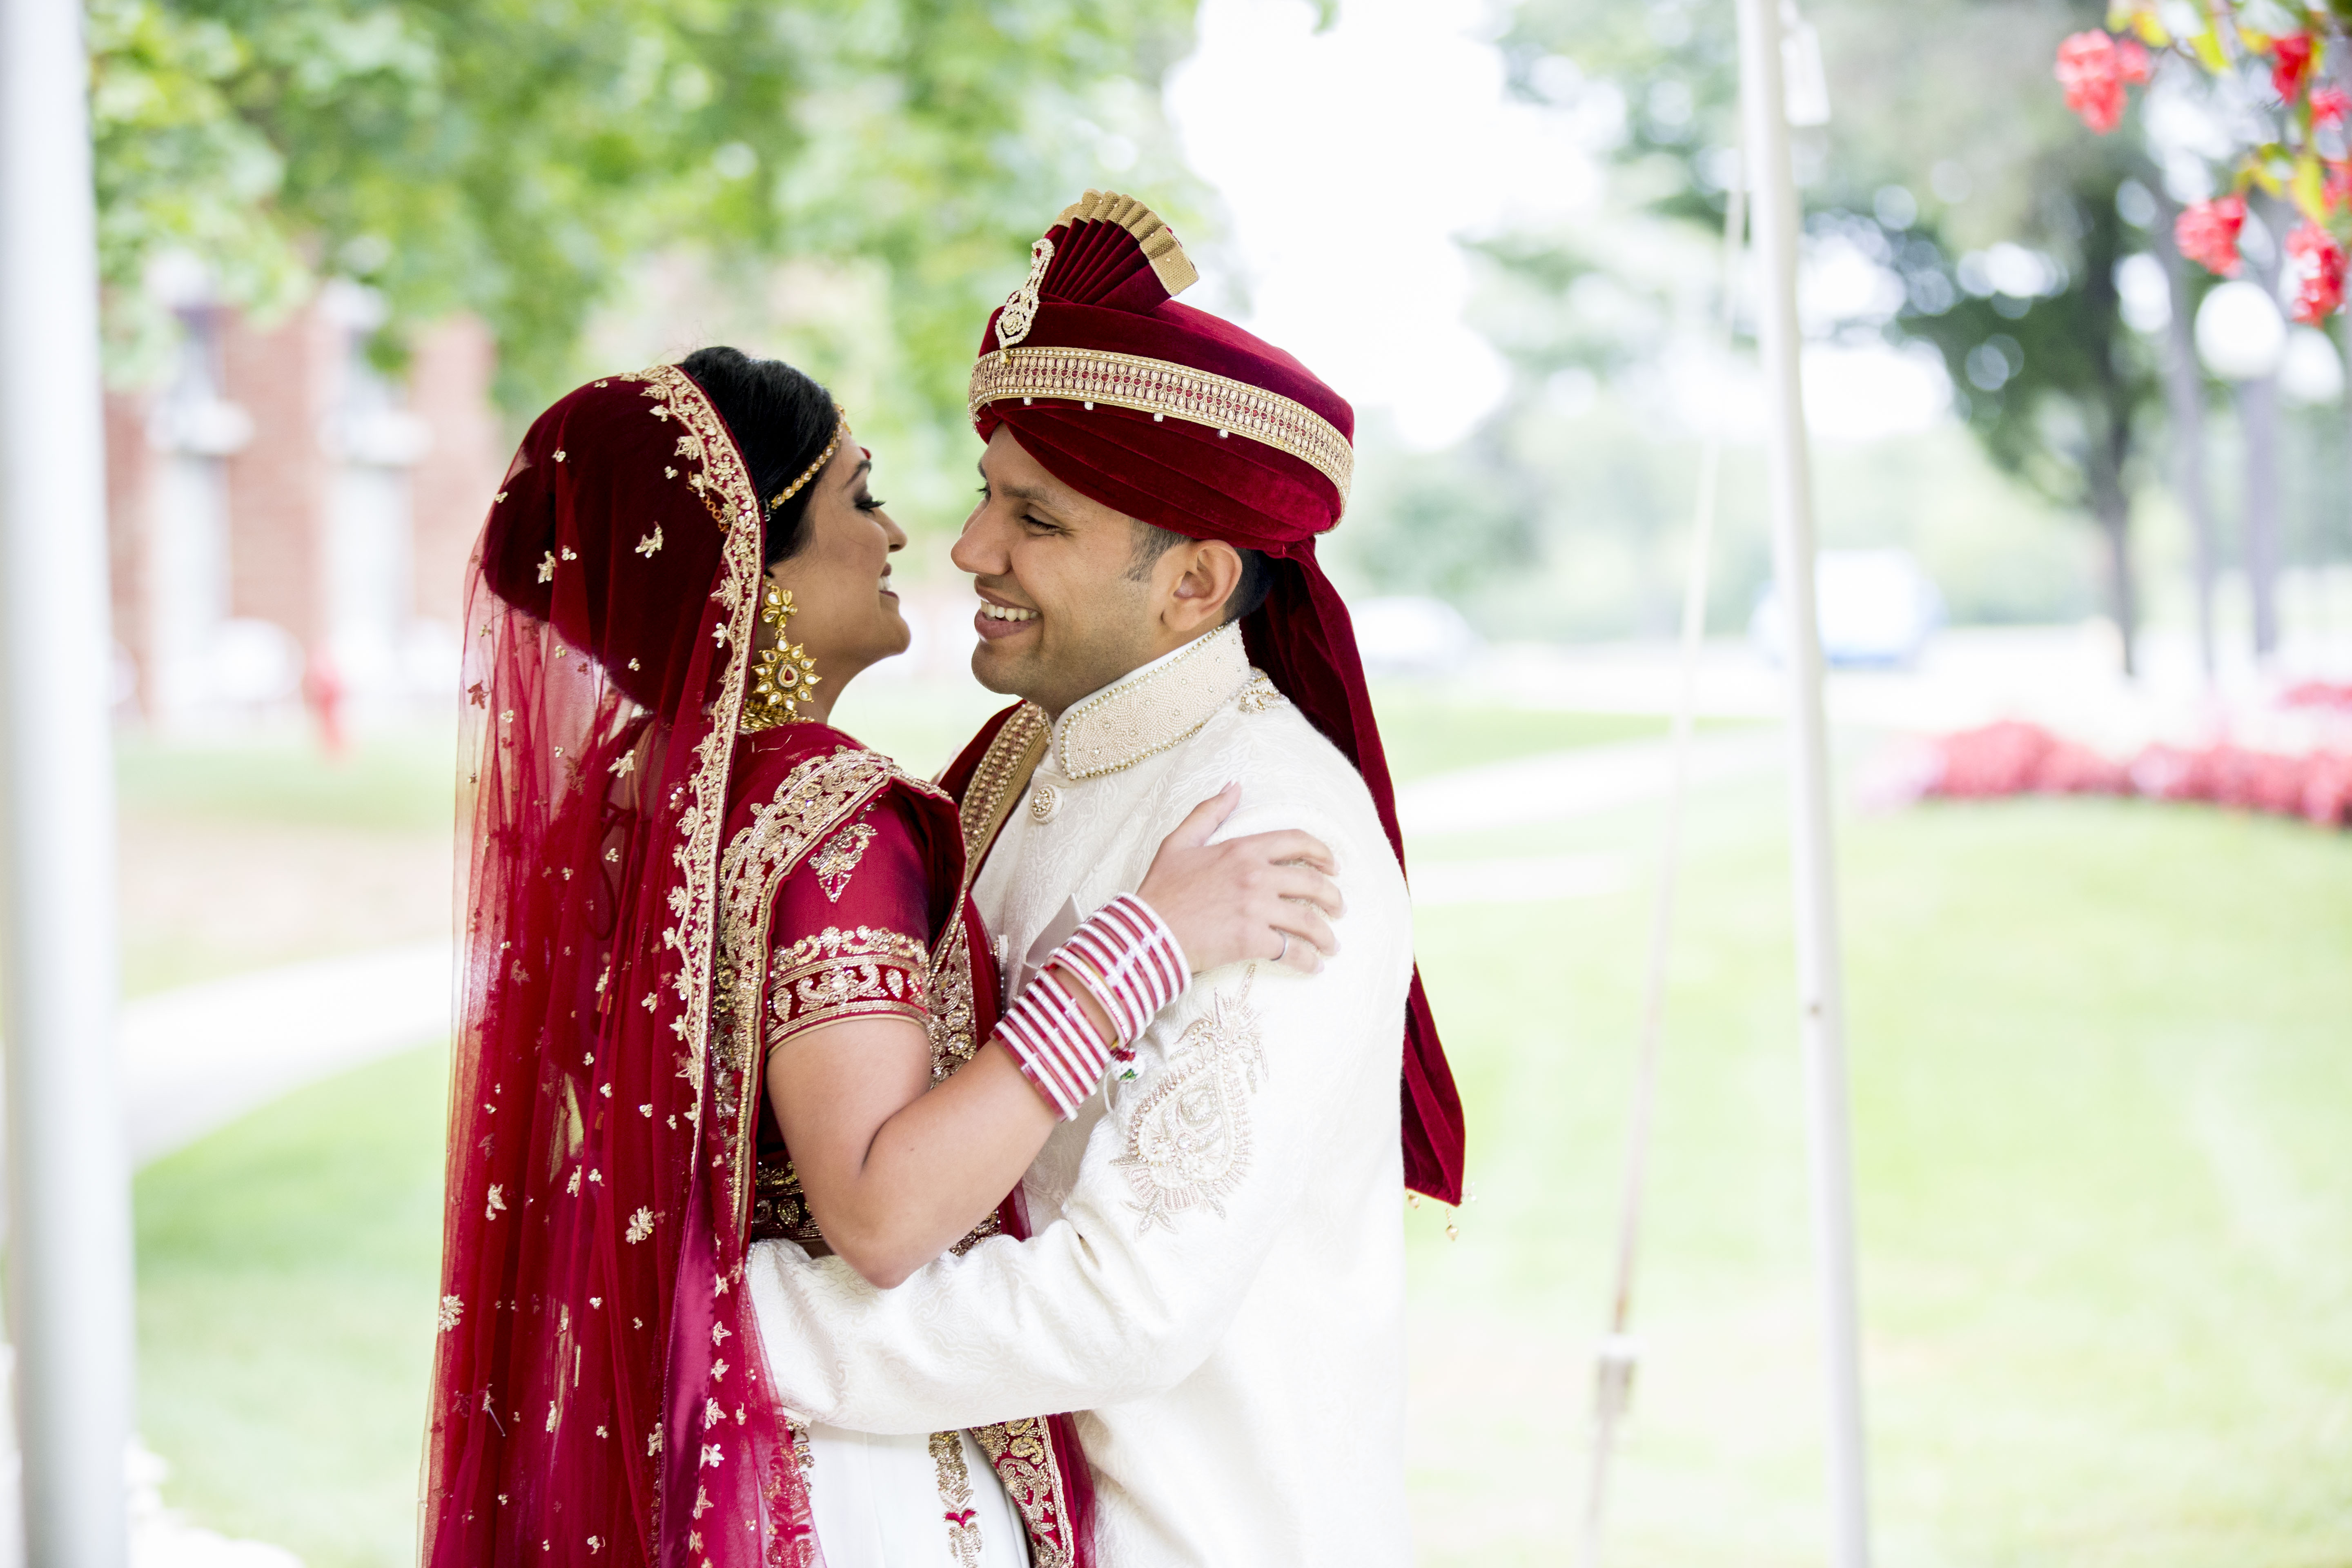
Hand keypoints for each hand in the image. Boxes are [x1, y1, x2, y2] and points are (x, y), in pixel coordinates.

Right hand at [1136, 785, 1342, 974]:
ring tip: (1332, 944)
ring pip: (1308, 921)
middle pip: (1312, 883)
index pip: (1297, 842)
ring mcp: (1256, 909)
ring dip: (1325, 934)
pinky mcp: (1251, 940)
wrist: (1146, 931)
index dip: (1322, 853)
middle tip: (1338, 908)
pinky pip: (1292, 951)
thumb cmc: (1161, 888)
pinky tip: (1314, 966)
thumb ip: (1208, 812)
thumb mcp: (1180, 841)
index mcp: (1242, 849)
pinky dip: (1308, 961)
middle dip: (1333, 897)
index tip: (1334, 866)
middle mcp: (1255, 876)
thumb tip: (1234, 787)